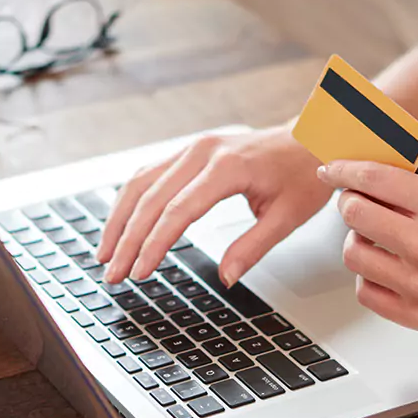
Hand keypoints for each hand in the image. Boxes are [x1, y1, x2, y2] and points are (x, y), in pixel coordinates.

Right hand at [98, 126, 332, 284]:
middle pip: (150, 198)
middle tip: (113, 274)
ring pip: (141, 183)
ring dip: (119, 220)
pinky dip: (130, 202)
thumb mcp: (287, 217)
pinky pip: (149, 175)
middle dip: (127, 240)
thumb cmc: (303, 175)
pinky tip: (121, 226)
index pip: (177, 211)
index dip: (154, 244)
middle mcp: (202, 152)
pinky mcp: (189, 152)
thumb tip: (226, 279)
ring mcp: (192, 148)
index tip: (140, 272)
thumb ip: (252, 248)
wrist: (311, 139)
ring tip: (106, 254)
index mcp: (227, 167)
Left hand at [318, 160, 417, 334]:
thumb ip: (414, 194)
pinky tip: (386, 269)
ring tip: (377, 240)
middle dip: (351, 204)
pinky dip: (369, 277)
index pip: (371, 178)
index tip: (331, 170)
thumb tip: (364, 182)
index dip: (343, 170)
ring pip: (354, 253)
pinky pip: (366, 291)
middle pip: (354, 213)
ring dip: (359, 241)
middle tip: (358, 204)